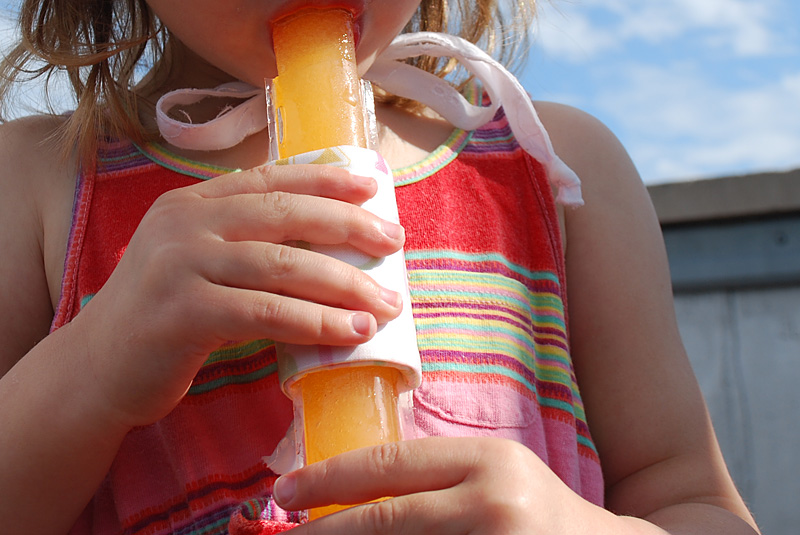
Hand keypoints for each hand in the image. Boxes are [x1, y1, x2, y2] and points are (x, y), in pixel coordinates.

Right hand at [73, 163, 404, 427]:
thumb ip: (245, 244)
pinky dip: (316, 322)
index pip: (270, 178)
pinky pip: (267, 312)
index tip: (372, 187)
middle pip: (284, 214)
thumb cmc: (163, 315)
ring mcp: (180, 264)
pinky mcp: (182, 312)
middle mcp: (185, 223)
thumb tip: (327, 248)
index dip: (325, 179)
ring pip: (282, 265)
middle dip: (348, 226)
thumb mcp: (197, 262)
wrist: (96, 368)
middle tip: (394, 241)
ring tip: (385, 303)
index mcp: (192, 202)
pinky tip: (350, 332)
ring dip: (343, 283)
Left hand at [272, 436, 614, 534]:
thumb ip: (435, 477)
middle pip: (385, 518)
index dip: (329, 478)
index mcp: (486, 460)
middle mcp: (492, 501)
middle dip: (324, 530)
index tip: (287, 489)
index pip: (389, 465)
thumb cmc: (537, 512)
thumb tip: (350, 492)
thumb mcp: (492, 476)